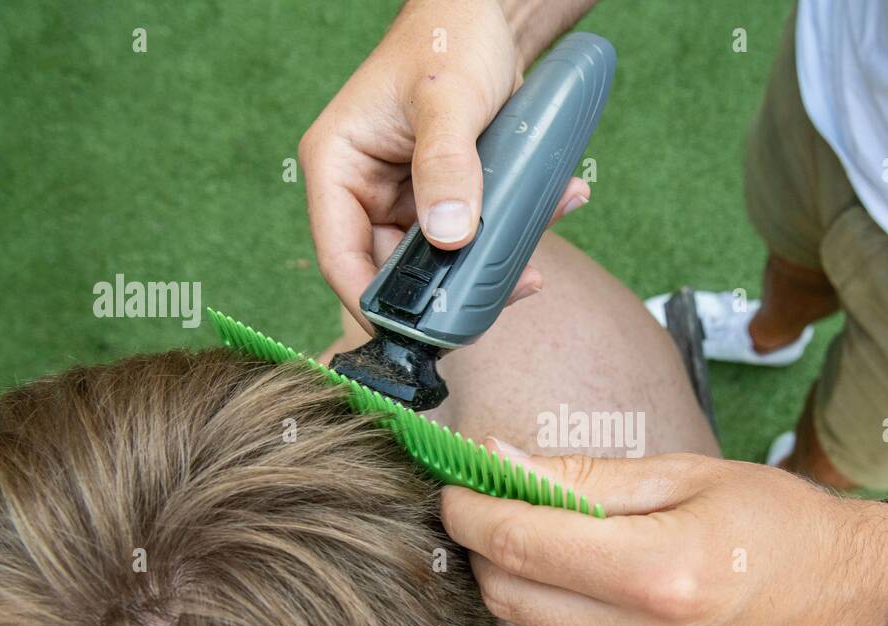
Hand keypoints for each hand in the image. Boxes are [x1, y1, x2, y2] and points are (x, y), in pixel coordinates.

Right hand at [299, 0, 589, 322]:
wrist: (488, 18)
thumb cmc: (450, 39)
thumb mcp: (448, 100)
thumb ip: (447, 167)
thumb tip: (447, 237)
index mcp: (337, 167)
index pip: (339, 257)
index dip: (374, 303)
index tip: (419, 331)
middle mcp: (364, 191)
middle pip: (393, 272)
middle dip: (446, 291)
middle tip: (500, 295)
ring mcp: (404, 200)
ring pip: (438, 263)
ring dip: (486, 265)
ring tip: (532, 263)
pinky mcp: (443, 201)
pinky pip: (471, 237)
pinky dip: (507, 236)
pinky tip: (550, 211)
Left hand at [440, 444, 887, 625]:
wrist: (850, 599)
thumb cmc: (780, 522)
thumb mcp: (686, 475)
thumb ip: (585, 477)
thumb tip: (500, 461)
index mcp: (659, 574)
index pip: (520, 543)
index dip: (470, 507)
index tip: (454, 479)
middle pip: (508, 593)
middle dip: (483, 542)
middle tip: (490, 497)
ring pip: (530, 624)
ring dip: (517, 574)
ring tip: (542, 527)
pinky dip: (555, 604)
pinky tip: (584, 570)